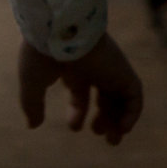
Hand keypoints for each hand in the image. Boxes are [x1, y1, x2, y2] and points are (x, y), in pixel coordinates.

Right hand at [18, 32, 142, 144]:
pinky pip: (135, 94)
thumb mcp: (32, 83)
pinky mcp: (122, 70)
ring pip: (121, 97)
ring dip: (119, 120)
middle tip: (99, 134)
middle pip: (104, 95)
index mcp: (71, 68)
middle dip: (103, 118)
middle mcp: (92, 68)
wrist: (57, 28)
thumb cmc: (41, 54)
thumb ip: (32, 104)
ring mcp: (108, 68)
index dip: (78, 112)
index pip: (80, 92)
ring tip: (112, 139)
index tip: (74, 127)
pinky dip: (132, 113)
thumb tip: (32, 125)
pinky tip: (122, 128)